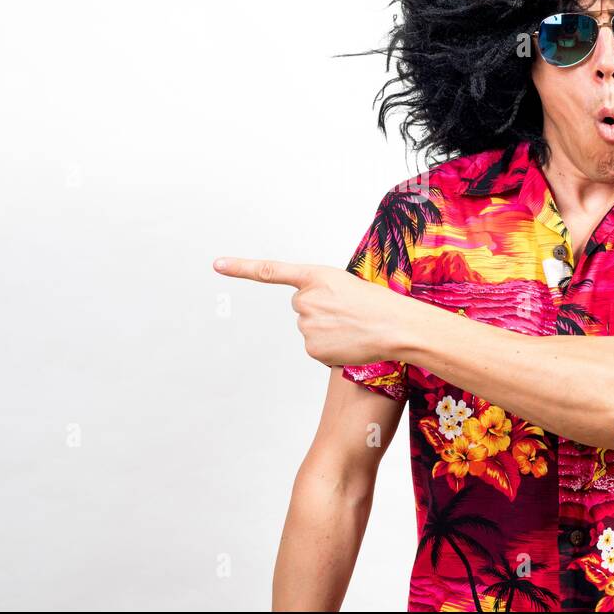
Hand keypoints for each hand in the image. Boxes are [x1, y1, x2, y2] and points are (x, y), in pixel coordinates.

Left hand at [212, 256, 408, 366]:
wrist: (395, 326)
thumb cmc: (378, 304)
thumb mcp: (347, 285)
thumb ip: (322, 292)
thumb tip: (308, 313)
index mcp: (315, 276)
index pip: (270, 270)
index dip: (241, 268)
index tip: (218, 265)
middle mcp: (305, 299)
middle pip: (301, 305)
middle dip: (319, 309)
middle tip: (346, 312)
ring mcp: (306, 324)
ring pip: (309, 327)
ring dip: (326, 329)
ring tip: (351, 326)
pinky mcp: (312, 348)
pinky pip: (316, 347)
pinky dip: (330, 347)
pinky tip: (348, 342)